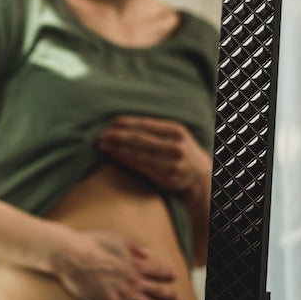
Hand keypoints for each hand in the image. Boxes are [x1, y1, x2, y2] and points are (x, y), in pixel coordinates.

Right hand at [53, 229, 180, 299]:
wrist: (71, 256)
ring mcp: (122, 293)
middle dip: (169, 295)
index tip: (174, 276)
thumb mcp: (115, 238)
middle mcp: (132, 280)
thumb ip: (134, 247)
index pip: (156, 270)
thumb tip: (148, 253)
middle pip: (156, 290)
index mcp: (134, 263)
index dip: (166, 274)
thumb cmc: (90, 243)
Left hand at [96, 115, 210, 195]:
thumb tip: (118, 122)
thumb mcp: (173, 134)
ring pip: (138, 154)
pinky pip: (141, 167)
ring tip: (102, 146)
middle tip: (99, 136)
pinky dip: (125, 161)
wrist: (200, 175)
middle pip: (139, 139)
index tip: (107, 124)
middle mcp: (176, 146)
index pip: (144, 124)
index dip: (123, 124)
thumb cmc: (178, 150)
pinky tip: (114, 157)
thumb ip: (152, 128)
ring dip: (116, 150)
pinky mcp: (167, 177)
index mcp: (176, 130)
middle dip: (116, 136)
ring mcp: (172, 163)